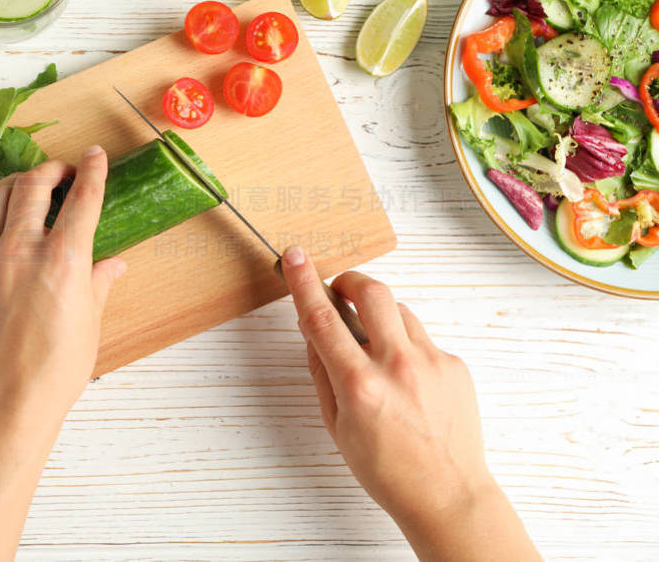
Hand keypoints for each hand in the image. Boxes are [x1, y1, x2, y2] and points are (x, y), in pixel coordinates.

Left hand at [0, 146, 125, 561]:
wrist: (6, 401)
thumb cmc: (55, 370)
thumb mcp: (90, 323)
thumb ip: (99, 283)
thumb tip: (113, 264)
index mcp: (64, 261)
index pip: (82, 199)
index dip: (92, 171)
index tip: (95, 156)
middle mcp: (22, 251)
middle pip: (33, 186)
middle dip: (51, 170)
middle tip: (62, 172)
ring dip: (15, 183)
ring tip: (28, 187)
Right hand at [280, 245, 538, 560]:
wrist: (446, 494)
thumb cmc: (386, 469)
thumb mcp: (336, 425)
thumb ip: (322, 372)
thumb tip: (313, 330)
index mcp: (359, 385)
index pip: (322, 318)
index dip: (303, 282)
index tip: (295, 257)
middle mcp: (397, 366)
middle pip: (372, 291)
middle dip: (350, 281)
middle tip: (341, 292)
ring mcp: (431, 362)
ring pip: (399, 311)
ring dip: (380, 318)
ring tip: (376, 352)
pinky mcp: (454, 365)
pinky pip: (422, 339)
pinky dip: (407, 348)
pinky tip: (407, 382)